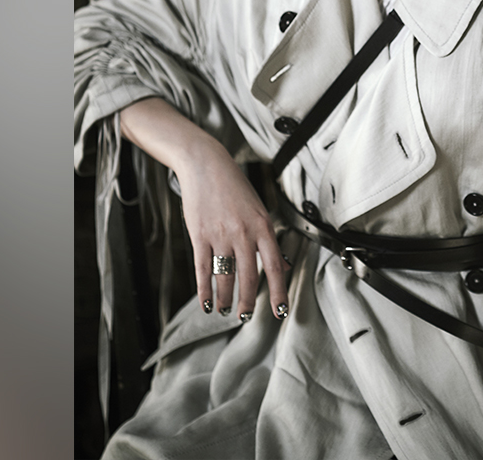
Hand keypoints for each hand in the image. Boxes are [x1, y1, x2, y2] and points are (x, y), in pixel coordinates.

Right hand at [119, 98, 289, 322]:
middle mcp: (244, 233)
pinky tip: (206, 303)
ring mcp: (220, 235)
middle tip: (246, 316)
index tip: (280, 312)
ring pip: (225, 277)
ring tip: (226, 310)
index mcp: (263, 226)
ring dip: (226, 299)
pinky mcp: (199, 236)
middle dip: (248, 302)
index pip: (275, 266)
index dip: (278, 292)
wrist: (206, 165)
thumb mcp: (259, 209)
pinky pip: (203, 270)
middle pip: (249, 277)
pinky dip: (204, 291)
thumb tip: (283, 266)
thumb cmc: (234, 188)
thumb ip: (268, 239)